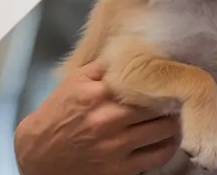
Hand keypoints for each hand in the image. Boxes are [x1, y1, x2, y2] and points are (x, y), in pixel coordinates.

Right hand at [15, 63, 181, 174]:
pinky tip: (169, 139)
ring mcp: (115, 147)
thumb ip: (102, 68)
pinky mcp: (119, 170)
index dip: (161, 80)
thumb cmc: (56, 115)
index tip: (171, 78)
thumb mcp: (73, 83)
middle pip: (159, 106)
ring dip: (174, 122)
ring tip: (176, 116)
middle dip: (171, 100)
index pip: (143, 83)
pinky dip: (169, 146)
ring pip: (164, 131)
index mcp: (97, 94)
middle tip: (178, 96)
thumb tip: (130, 53)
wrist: (38, 156)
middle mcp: (108, 119)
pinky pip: (157, 156)